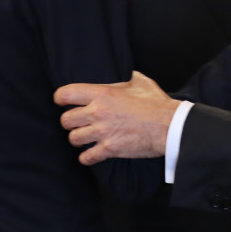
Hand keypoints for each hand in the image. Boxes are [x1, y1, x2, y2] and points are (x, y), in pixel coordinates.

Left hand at [56, 71, 175, 164]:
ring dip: (79, 139)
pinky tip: (93, 153)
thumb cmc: (157, 104)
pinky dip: (87, 157)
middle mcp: (98, 112)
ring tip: (87, 137)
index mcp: (103, 94)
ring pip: (73, 139)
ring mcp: (102, 132)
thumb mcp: (142, 83)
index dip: (60, 98)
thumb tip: (127, 75)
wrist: (170, 126)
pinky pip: (86, 157)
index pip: (66, 94)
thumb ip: (128, 78)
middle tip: (79, 123)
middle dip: (70, 122)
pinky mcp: (109, 149)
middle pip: (65, 120)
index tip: (62, 102)